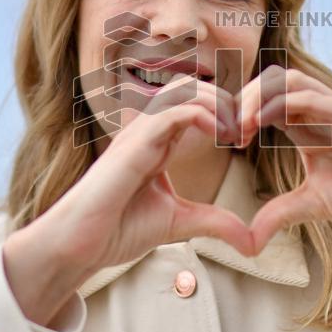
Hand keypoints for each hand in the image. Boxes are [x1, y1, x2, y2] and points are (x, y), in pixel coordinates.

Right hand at [3, 73, 251, 325]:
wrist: (79, 245)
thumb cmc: (117, 230)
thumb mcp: (181, 223)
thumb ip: (216, 224)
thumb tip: (252, 242)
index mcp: (159, 141)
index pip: (196, 103)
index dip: (226, 111)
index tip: (248, 137)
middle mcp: (149, 129)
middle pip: (194, 86)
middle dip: (228, 100)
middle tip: (250, 129)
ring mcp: (140, 131)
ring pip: (186, 89)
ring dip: (219, 103)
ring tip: (239, 131)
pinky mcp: (135, 142)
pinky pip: (175, 110)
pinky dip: (204, 115)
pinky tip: (223, 136)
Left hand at [235, 65, 331, 258]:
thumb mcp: (314, 205)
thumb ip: (279, 214)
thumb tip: (247, 242)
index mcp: (306, 126)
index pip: (264, 101)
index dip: (238, 113)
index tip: (221, 139)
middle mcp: (319, 111)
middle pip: (271, 82)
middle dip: (241, 98)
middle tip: (223, 128)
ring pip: (289, 80)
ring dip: (258, 97)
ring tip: (239, 124)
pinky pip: (315, 99)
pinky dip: (284, 105)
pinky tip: (265, 125)